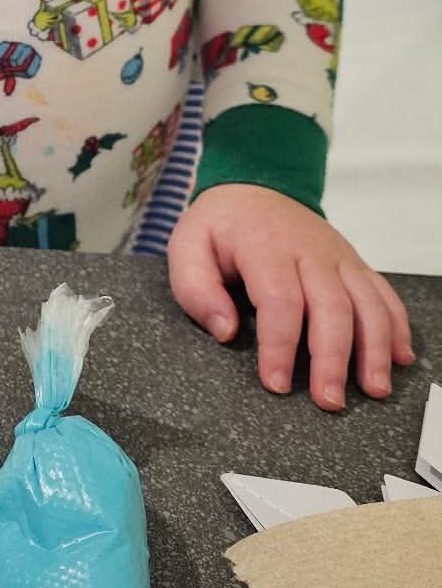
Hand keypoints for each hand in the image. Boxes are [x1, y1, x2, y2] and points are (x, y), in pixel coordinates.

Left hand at [169, 186, 413, 409]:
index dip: (280, 346)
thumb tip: (225, 331)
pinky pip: (383, 294)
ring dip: (375, 348)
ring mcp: (338, 256)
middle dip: (332, 359)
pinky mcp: (355, 263)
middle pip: (332, 307)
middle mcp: (310, 250)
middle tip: (328, 401)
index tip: (277, 383)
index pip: (279, 300)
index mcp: (265, 246)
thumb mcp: (187, 246)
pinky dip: (396, 326)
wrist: (254, 187)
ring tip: (374, 388)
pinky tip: (400, 357)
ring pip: (367, 302)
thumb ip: (196, 289)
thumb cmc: (221, 225)